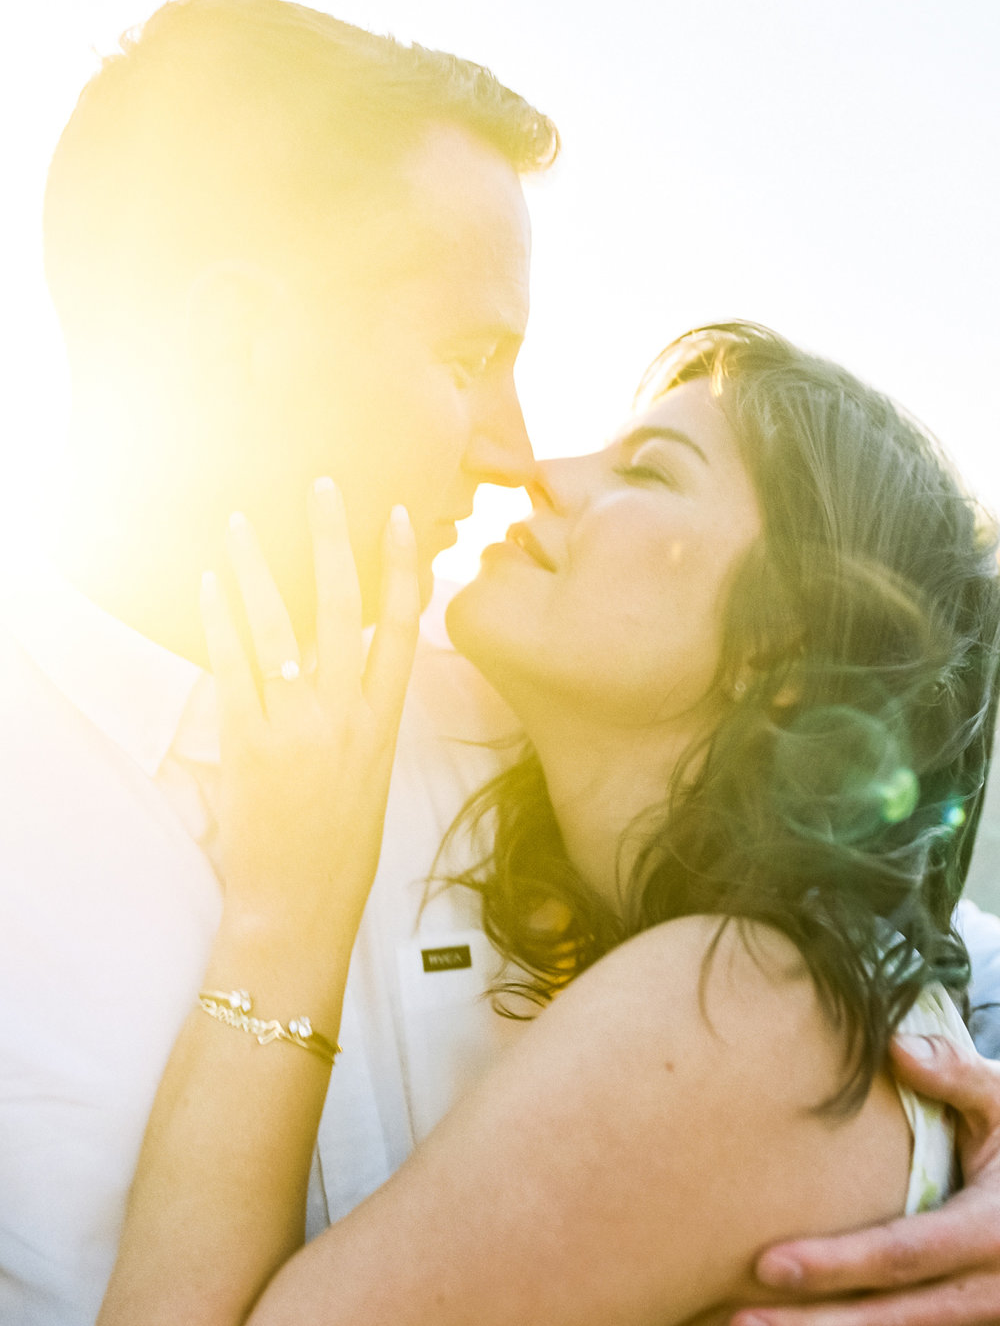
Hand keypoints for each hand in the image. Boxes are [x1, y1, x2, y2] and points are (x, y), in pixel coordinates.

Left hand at [201, 480, 419, 948]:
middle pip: (340, 606)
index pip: (403, 625)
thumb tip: (352, 665)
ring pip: (277, 626)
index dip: (402, 567)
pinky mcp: (248, 743)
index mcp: (385, 721)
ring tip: (242, 521)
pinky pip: (232, 667)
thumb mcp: (374, 773)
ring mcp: (296, 725)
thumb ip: (365, 714)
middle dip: (331, 539)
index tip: (400, 517)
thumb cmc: (344, 848)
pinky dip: (220, 621)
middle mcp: (345, 713)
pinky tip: (210, 584)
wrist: (302, 906)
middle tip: (321, 486)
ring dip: (257, 567)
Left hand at [731, 1034, 999, 1325]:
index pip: (902, 1254)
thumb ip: (956, 1075)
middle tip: (738, 1317)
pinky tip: (792, 1321)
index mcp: (990, 1233)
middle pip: (890, 1316)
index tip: (767, 1264)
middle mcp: (986, 1289)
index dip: (836, 1264)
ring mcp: (976, 1312)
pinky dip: (849, 1325)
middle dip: (812, 1323)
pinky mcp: (961, 1315)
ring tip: (746, 1322)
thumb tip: (894, 1046)